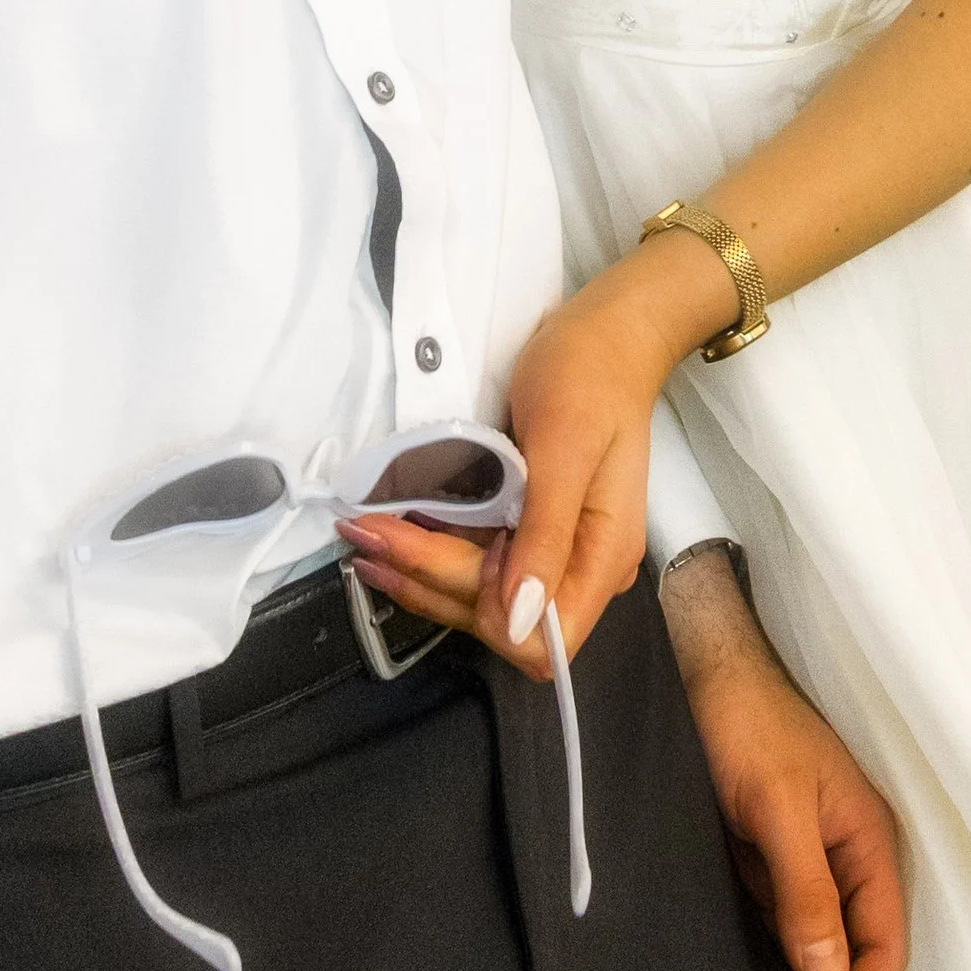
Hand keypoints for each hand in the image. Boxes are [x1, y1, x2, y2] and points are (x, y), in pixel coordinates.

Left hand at [364, 234, 733, 668]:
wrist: (607, 333)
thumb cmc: (588, 377)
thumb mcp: (562, 449)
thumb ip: (545, 537)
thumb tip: (519, 620)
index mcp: (601, 556)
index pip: (542, 637)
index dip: (481, 612)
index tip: (422, 556)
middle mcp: (581, 566)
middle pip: (499, 615)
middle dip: (429, 580)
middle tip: (363, 535)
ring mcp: (556, 550)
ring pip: (481, 593)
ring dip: (421, 571)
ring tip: (364, 539)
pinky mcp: (534, 529)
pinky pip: (481, 560)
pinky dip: (436, 551)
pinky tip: (399, 532)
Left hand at [662, 550, 908, 970]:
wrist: (704, 666)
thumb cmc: (745, 723)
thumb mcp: (774, 804)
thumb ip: (803, 888)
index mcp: (871, 845)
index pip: (880, 954)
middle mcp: (854, 863)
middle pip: (865, 970)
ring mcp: (817, 867)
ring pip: (835, 964)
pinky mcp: (778, 868)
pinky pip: (800, 943)